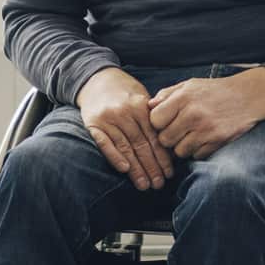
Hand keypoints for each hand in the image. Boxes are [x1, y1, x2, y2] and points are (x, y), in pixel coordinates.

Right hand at [77, 68, 174, 190]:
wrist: (96, 79)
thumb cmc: (125, 92)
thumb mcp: (142, 98)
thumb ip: (153, 118)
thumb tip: (172, 144)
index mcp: (140, 106)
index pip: (154, 137)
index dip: (162, 157)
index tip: (169, 173)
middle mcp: (124, 112)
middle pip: (140, 145)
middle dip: (151, 167)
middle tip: (158, 184)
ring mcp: (107, 119)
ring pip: (125, 147)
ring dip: (135, 169)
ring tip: (144, 185)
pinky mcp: (93, 124)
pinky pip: (104, 143)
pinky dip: (114, 157)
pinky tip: (124, 169)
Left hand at [149, 69, 264, 160]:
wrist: (248, 96)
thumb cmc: (215, 90)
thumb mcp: (190, 85)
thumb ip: (167, 94)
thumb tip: (148, 107)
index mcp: (183, 98)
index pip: (154, 120)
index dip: (157, 123)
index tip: (165, 121)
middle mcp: (193, 114)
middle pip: (165, 140)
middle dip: (168, 138)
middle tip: (178, 131)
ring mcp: (206, 130)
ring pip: (180, 151)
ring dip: (182, 147)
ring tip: (191, 135)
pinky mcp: (218, 141)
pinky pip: (197, 156)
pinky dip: (197, 151)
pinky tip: (204, 139)